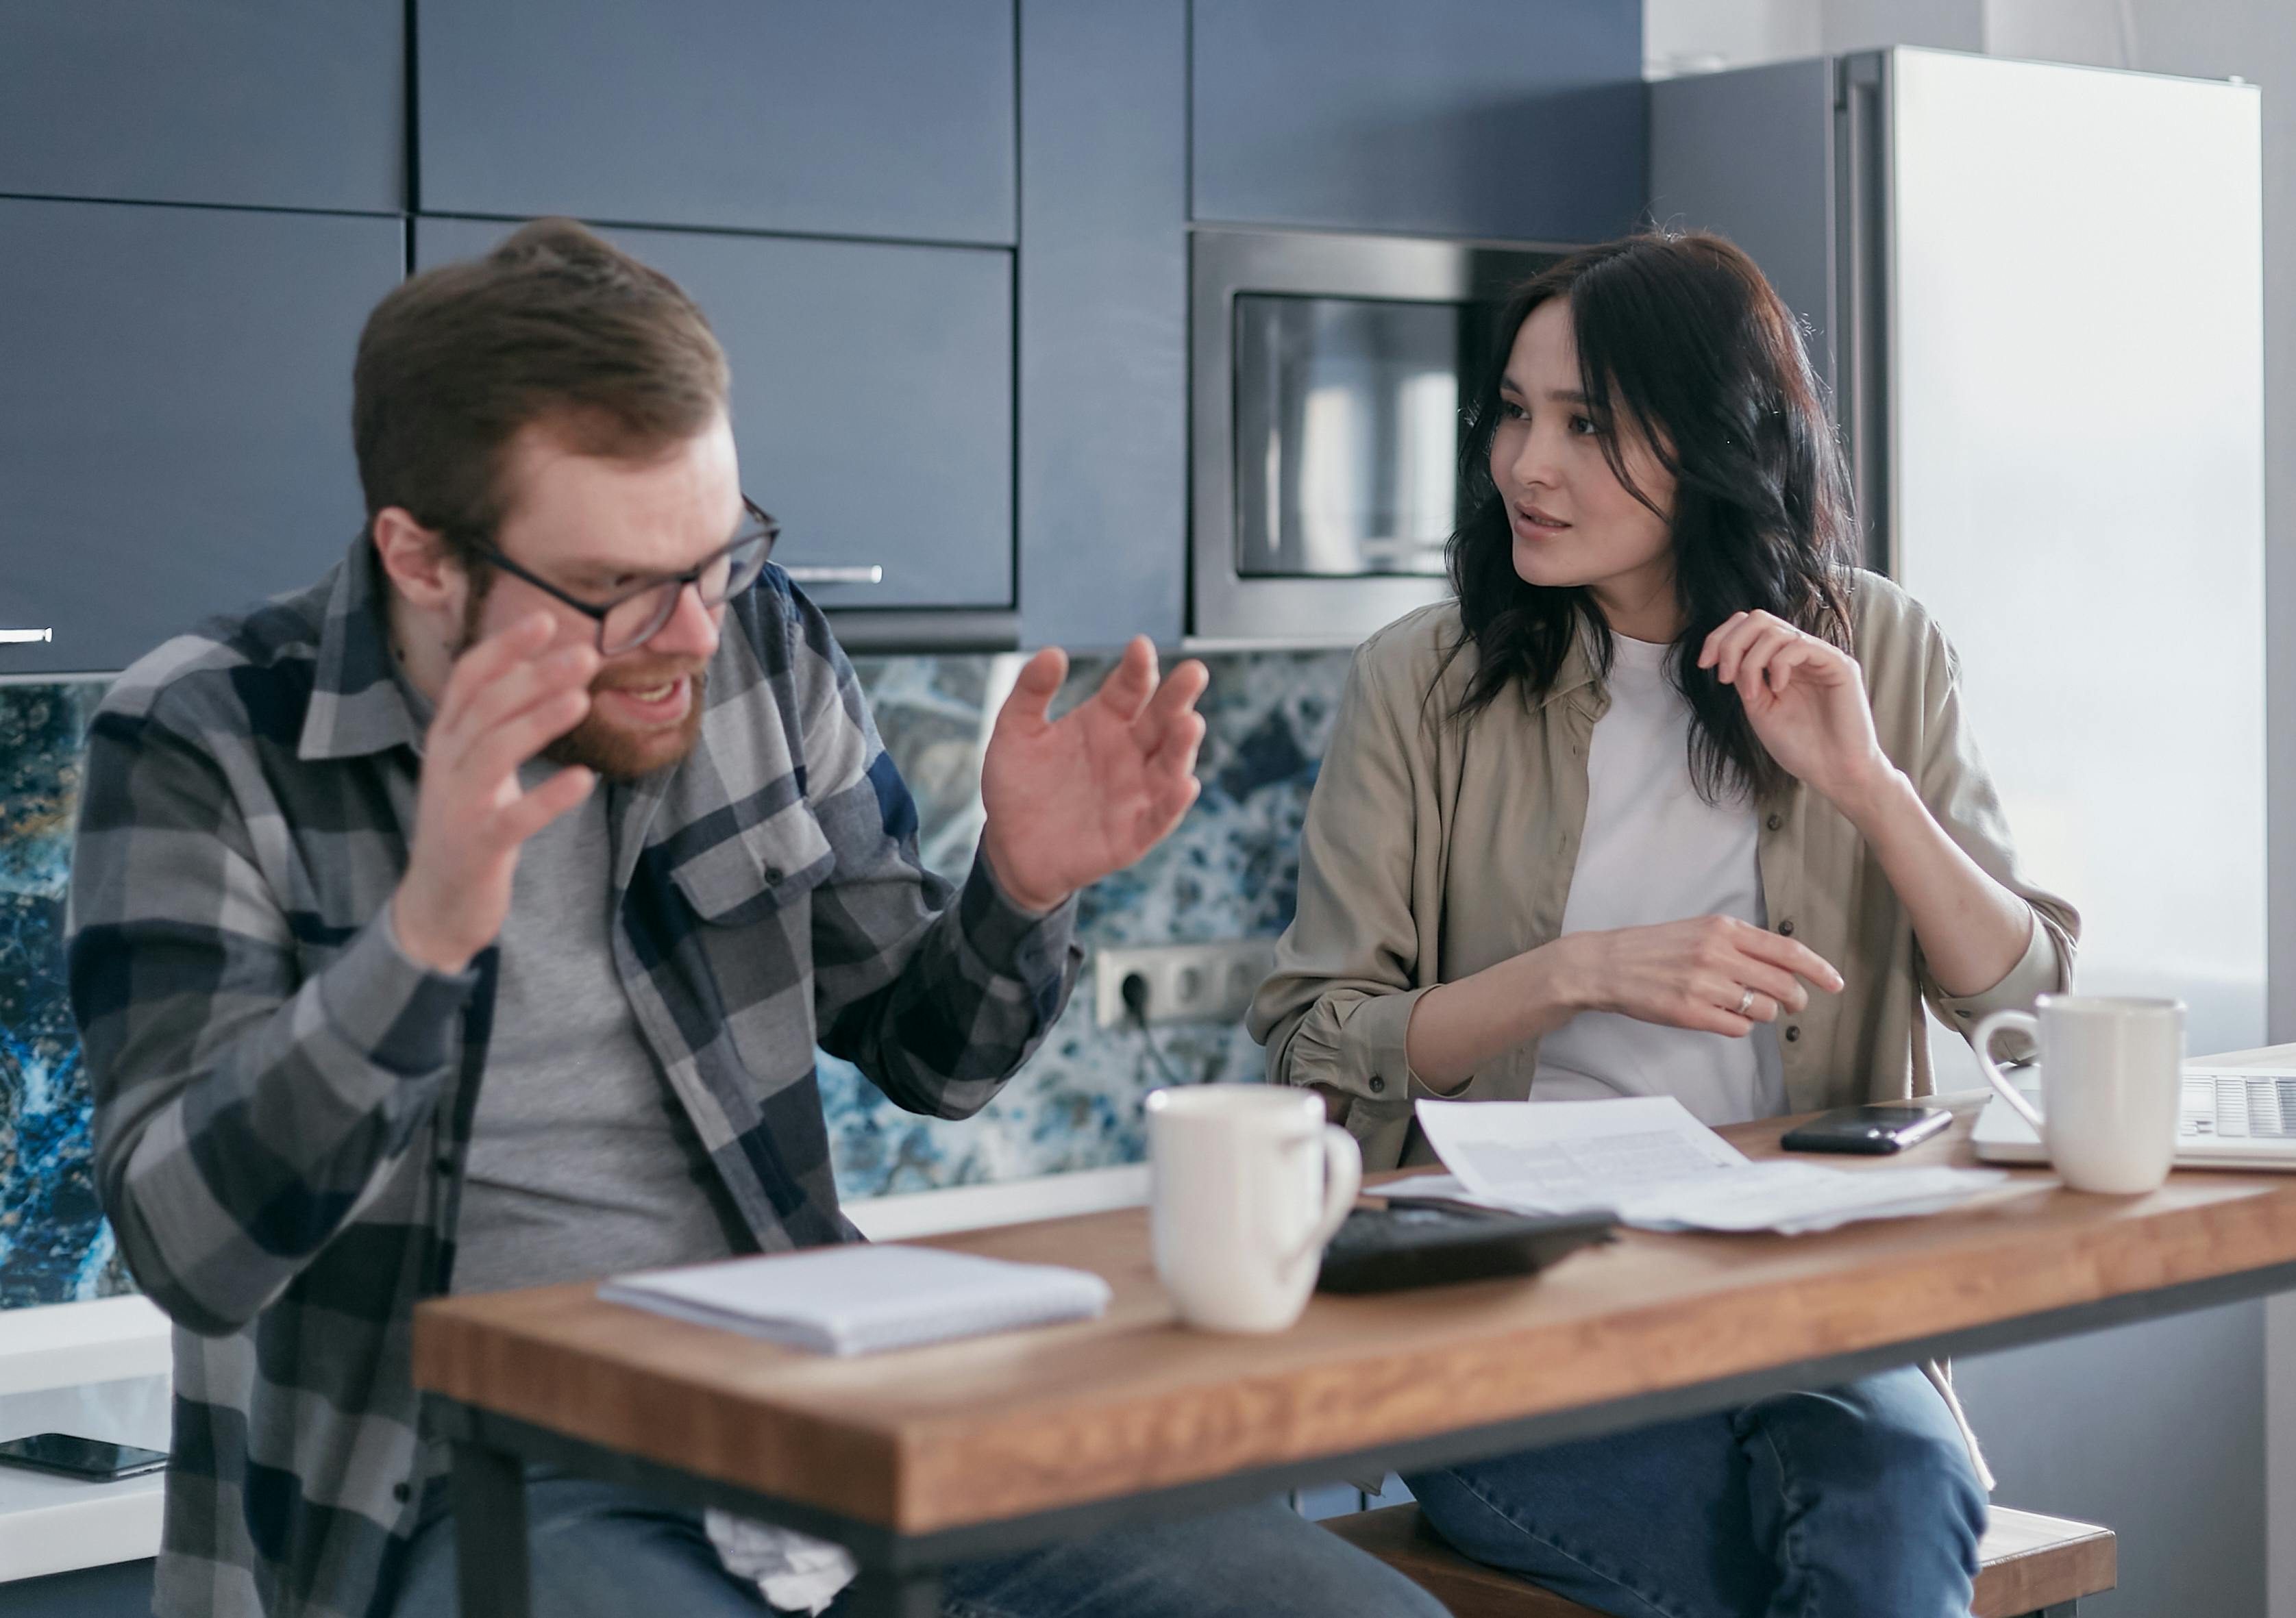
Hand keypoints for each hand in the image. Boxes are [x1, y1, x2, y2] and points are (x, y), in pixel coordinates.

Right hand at [391, 613, 600, 973]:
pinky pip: (513, 817)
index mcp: (447, 740)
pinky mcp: (478, 846)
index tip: (547, 618)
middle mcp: (445, 764)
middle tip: (586, 653)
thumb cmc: (468, 827)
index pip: (469, 679)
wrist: (436, 906)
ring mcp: (458, 806)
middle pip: (487, 706)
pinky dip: (549, 798)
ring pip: (494, 751)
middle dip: (535, 675)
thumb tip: (542, 672)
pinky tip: (585, 779)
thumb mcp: (475, 768)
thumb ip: (498, 724)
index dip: (505, 647)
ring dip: (539, 721)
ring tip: (583, 698)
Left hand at [977, 636, 1209, 911]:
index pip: (1129, 688)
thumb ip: (1030, 692)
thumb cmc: (1018, 787)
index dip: (1137, 668)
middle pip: (1161, 721)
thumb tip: (1052, 652)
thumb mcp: (1014, 733)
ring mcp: (1135, 793)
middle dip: (1178, 697)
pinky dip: (1173, 803)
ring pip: (1168, 766)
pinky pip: (1158, 817)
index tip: (1140, 646)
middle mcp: (1129, 753)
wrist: (1010, 849)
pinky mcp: (1133, 834)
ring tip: (1190, 722)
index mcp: (1105, 721)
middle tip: (1194, 672)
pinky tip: (1185, 784)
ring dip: (1182, 746)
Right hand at [1568, 916, 1843, 1036]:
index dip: (1818, 969)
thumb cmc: (1655, 948)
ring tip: (1740, 1005)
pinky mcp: (1691, 1012)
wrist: (1608, 964)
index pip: (1787, 950)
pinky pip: (1738, 1028)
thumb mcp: (1701, 930)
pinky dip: (1738, 1026)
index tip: (1835, 982)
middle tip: (1792, 1004)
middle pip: (1783, 985)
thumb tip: (1786, 967)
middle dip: (1795, 999)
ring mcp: (1704, 984)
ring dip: (1761, 1014)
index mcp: (1724, 929)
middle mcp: (1717, 954)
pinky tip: (1720, 1015)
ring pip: (1763, 1010)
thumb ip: (1741, 943)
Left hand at [1698, 610, 1896, 814]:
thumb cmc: (1799, 745)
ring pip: (1775, 631)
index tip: (1704, 664)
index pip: (1748, 626)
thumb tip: (1725, 652)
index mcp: (1781, 661)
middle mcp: (1801, 653)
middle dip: (1730, 642)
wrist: (1833, 772)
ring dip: (1751, 661)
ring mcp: (1821, 656)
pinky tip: (1778, 689)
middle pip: (1758, 618)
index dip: (1720, 637)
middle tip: (1723, 676)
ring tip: (1753, 693)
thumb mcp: (1759, 707)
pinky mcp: (1840, 664)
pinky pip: (1800, 645)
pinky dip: (1778, 665)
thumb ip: (1745, 676)